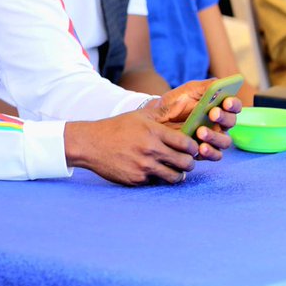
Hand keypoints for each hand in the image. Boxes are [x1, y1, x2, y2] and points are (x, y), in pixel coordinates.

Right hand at [64, 109, 198, 185]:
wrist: (91, 144)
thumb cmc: (117, 127)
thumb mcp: (139, 115)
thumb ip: (163, 111)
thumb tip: (184, 102)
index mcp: (153, 131)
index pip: (186, 143)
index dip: (194, 148)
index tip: (192, 148)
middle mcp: (150, 149)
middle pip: (185, 163)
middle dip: (189, 163)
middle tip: (186, 161)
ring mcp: (144, 166)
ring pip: (175, 177)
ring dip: (178, 175)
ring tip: (175, 170)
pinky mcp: (136, 179)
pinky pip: (157, 183)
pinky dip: (159, 179)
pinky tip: (155, 172)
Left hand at [154, 80, 239, 160]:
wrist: (157, 118)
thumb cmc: (176, 102)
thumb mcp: (189, 90)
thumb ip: (206, 86)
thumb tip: (221, 83)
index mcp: (219, 106)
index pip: (234, 106)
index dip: (233, 104)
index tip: (226, 102)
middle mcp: (219, 123)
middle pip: (230, 123)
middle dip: (223, 118)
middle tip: (212, 113)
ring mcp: (213, 138)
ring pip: (224, 141)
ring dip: (215, 137)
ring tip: (200, 131)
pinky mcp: (204, 151)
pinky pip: (214, 155)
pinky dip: (210, 152)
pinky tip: (200, 147)